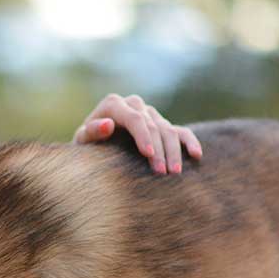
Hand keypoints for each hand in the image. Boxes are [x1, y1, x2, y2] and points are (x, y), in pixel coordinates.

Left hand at [73, 93, 202, 174]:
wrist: (92, 148)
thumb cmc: (85, 147)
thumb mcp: (82, 142)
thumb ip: (91, 132)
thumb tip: (108, 124)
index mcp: (114, 104)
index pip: (134, 118)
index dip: (143, 136)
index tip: (148, 155)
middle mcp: (134, 105)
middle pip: (153, 125)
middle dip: (159, 150)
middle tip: (161, 173)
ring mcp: (149, 114)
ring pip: (168, 129)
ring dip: (173, 151)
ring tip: (174, 173)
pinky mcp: (161, 125)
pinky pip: (180, 131)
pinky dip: (189, 142)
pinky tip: (196, 155)